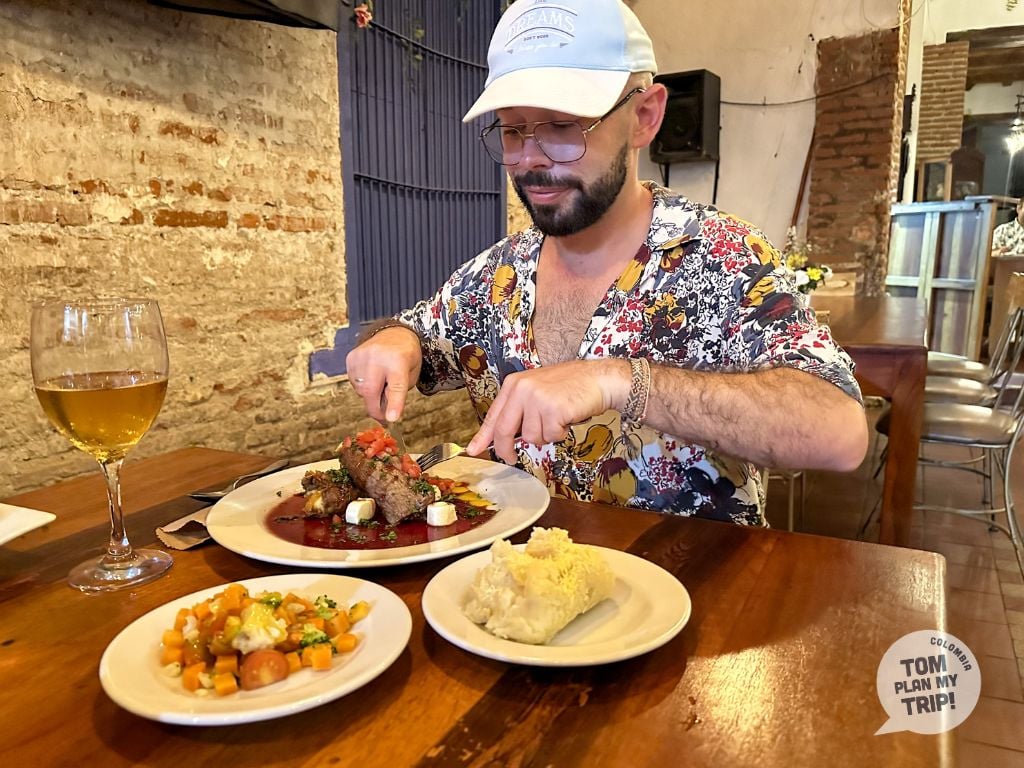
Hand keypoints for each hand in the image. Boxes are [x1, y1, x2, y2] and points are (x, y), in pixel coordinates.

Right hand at [345, 326, 421, 420]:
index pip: (396, 385)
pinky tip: (372, 376)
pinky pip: (354, 383)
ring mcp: (361, 355)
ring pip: (360, 390)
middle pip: (371, 391)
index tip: (390, 419)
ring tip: (381, 383)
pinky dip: (363, 386)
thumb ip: (398, 392)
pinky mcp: (351, 358)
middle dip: (376, 409)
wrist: (394, 333)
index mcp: (399, 360)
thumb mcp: (411, 374)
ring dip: (370, 395)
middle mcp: (378, 356)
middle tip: (384, 417)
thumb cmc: (406, 356)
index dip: (394, 404)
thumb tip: (383, 411)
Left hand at [467, 359, 629, 463]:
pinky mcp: (553, 410)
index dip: (483, 436)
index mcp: (515, 384)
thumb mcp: (537, 390)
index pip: (494, 415)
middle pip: (505, 430)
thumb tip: (505, 437)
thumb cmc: (570, 386)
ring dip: (546, 435)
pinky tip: (567, 418)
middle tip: (511, 458)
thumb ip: (520, 409)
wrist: (598, 378)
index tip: (473, 450)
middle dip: (507, 449)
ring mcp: (537, 399)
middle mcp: (522, 390)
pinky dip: (561, 433)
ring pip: (532, 437)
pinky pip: (551, 436)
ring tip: (558, 418)